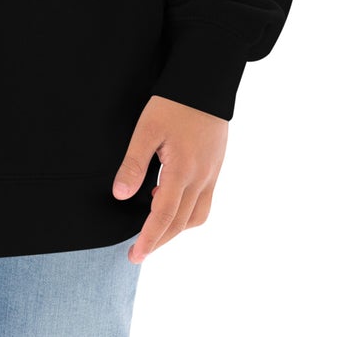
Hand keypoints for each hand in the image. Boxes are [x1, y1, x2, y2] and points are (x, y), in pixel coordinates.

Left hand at [110, 94, 227, 261]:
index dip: (149, 239)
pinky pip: (205, 201)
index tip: (135, 255)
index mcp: (183, 171)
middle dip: (160, 240)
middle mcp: (201, 178)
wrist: (207, 81)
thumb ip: (134, 163)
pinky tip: (171, 200)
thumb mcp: (147, 129)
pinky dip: (188, 212)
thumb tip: (121, 195)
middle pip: (181, 223)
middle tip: (139, 251)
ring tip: (154, 228)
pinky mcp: (215, 165)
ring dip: (176, 228)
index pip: (164, 216)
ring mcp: (211, 173)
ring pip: (197, 216)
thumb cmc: (174, 102)